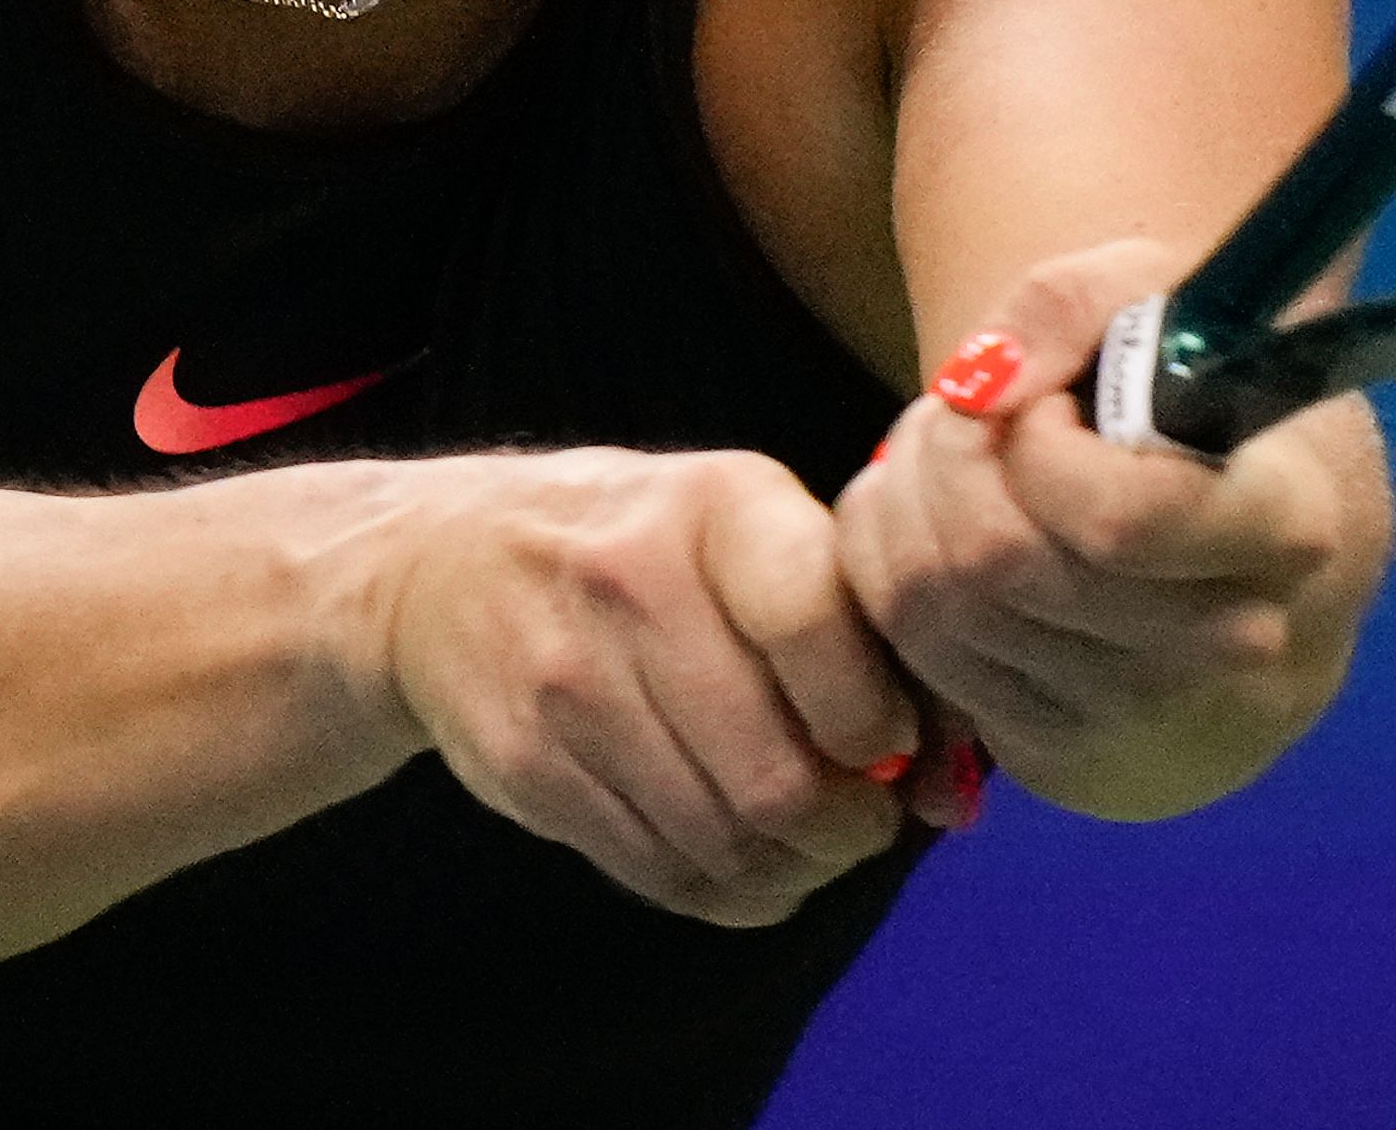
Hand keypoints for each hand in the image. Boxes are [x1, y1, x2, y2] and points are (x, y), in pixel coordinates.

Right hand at [379, 448, 921, 925]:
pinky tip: (741, 858)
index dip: (875, 717)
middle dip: (846, 827)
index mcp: (715, 507)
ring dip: (792, 869)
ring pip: (722, 842)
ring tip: (806, 842)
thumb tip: (949, 783)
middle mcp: (630, 585)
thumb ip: (853, 626)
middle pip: (775, 775)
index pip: (814, 626)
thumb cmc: (646, 547)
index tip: (890, 744)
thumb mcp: (746, 528)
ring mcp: (567, 683)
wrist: (446, 568)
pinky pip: (658, 874)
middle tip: (863, 822)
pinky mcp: (527, 767)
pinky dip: (725, 890)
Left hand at [836, 240, 1390, 821]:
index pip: (1117, 519)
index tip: (1049, 401)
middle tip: (974, 408)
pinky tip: (933, 510)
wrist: (1228, 556)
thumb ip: (1070, 303)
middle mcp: (1221, 646)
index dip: (1039, 446)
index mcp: (1281, 531)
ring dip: (908, 496)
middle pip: (999, 560)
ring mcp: (1135, 713)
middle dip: (948, 454)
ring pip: (939, 603)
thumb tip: (979, 385)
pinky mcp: (1055, 751)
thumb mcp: (1157, 299)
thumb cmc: (1190, 406)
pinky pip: (913, 647)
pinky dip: (887, 556)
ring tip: (954, 446)